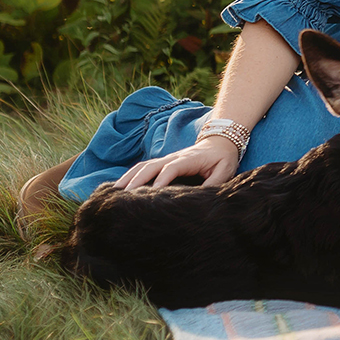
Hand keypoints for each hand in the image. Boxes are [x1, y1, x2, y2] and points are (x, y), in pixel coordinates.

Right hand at [115, 134, 240, 189]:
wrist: (221, 141)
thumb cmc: (223, 158)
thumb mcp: (225, 171)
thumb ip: (214, 184)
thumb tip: (200, 199)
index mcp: (189, 159)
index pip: (171, 168)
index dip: (161, 179)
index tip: (152, 193)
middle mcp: (174, 157)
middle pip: (151, 166)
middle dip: (137, 180)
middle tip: (124, 195)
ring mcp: (167, 158)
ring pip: (143, 165)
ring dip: (129, 177)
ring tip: (115, 191)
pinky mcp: (164, 162)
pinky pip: (144, 167)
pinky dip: (131, 175)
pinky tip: (122, 186)